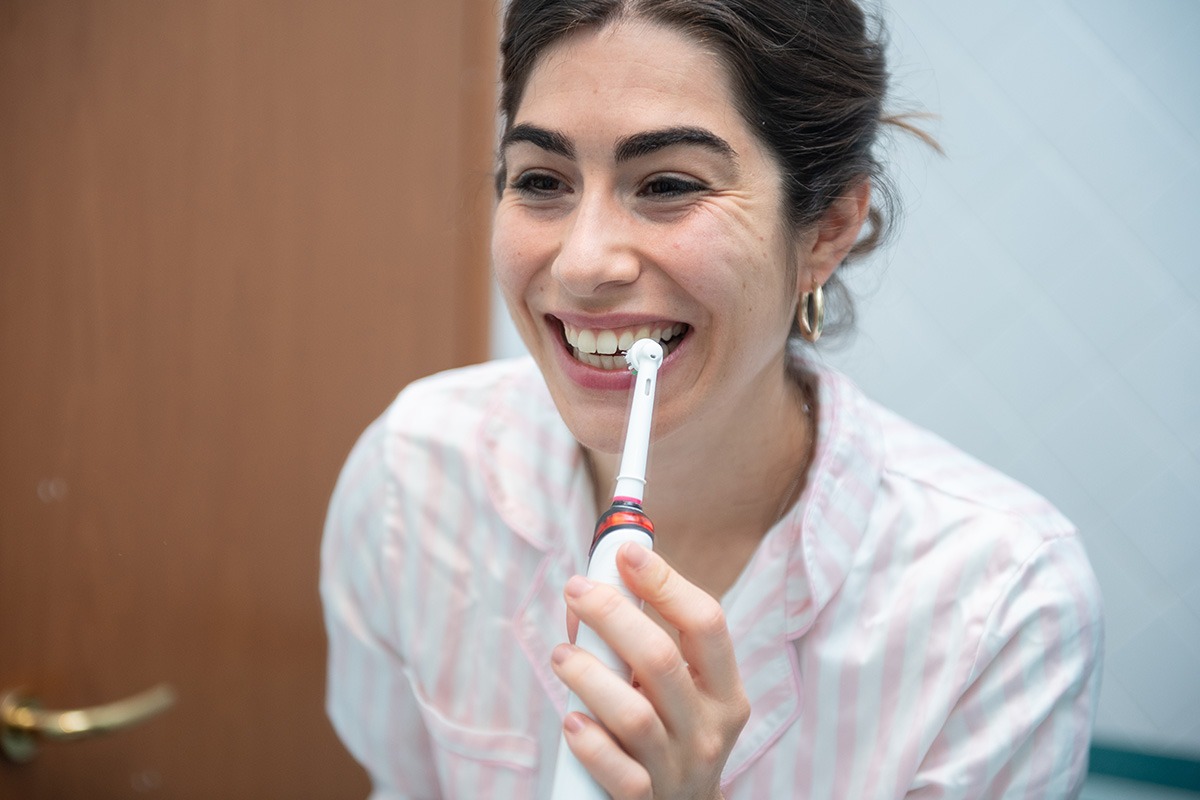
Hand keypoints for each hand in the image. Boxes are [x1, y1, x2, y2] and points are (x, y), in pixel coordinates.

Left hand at [552, 541, 749, 799]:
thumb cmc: (666, 735)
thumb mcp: (668, 689)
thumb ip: (632, 643)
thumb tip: (585, 593)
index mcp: (724, 690)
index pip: (706, 622)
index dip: (665, 582)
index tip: (625, 553)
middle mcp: (710, 728)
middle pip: (661, 658)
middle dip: (612, 615)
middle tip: (576, 590)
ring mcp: (680, 768)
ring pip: (635, 715)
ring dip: (590, 675)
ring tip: (561, 656)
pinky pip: (619, 772)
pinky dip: (591, 742)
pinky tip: (572, 721)